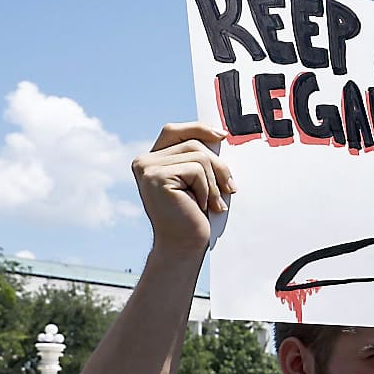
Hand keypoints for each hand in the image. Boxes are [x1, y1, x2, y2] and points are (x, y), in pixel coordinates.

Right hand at [134, 124, 231, 254]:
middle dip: (218, 165)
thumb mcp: (198, 181)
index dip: (198, 128)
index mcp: (152, 160)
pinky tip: (201, 206)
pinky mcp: (156, 176)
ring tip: (212, 203)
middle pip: (193, 143)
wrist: (183, 245)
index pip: (174, 131)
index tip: (222, 136)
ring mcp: (147, 168)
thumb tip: (219, 134)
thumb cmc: (194, 216)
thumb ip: (198, 158)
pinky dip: (207, 189)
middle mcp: (144, 161)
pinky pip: (196, 169)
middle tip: (229, 189)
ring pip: (198, 155)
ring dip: (214, 181)